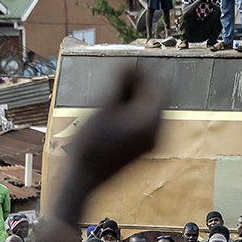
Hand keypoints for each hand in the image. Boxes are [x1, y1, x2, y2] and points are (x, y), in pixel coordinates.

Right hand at [57, 65, 161, 208]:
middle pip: (155, 99)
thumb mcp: (103, 107)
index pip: (158, 88)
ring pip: (148, 110)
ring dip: (132, 97)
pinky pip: (142, 122)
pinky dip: (130, 110)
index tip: (124, 67)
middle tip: (117, 76)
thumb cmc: (89, 144)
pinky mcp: (140, 148)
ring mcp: (149, 143)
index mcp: (151, 124)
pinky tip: (110, 109)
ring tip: (111, 93)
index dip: (143, 73)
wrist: (83, 178)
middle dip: (138, 84)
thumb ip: (118, 83)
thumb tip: (126, 64)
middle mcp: (156, 134)